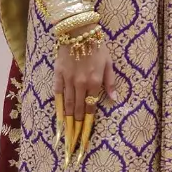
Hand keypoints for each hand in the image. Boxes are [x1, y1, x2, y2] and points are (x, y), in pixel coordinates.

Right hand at [55, 35, 114, 163]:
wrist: (78, 30)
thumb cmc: (97, 45)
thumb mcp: (109, 61)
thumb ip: (110, 82)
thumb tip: (114, 99)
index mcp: (94, 81)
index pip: (91, 107)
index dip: (89, 123)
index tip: (86, 136)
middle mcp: (80, 83)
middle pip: (78, 109)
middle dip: (77, 126)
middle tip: (75, 141)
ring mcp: (68, 80)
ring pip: (67, 105)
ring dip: (68, 120)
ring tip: (67, 134)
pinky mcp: (58, 76)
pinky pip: (57, 95)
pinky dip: (58, 107)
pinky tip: (59, 117)